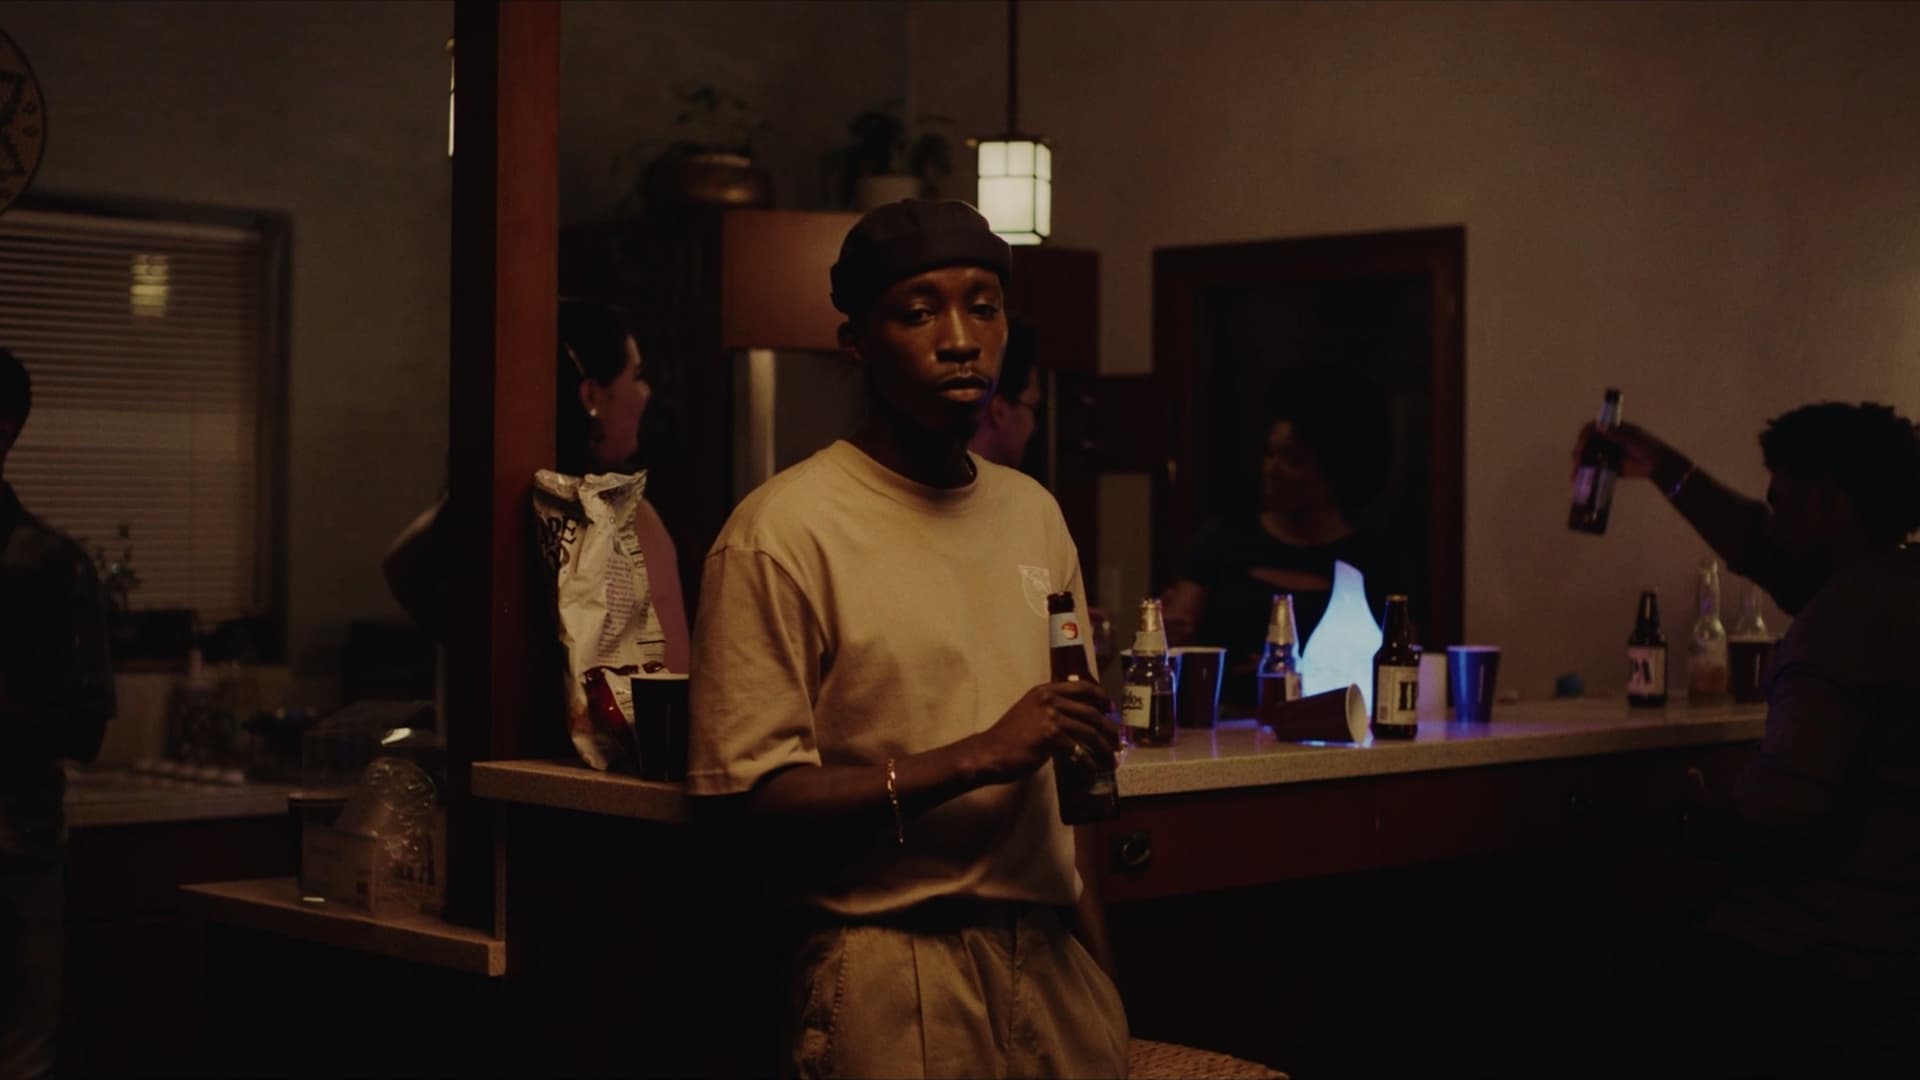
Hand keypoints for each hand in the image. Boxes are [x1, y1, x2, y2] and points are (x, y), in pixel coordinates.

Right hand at [969, 680, 1119, 784]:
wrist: (990, 752)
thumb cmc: (1009, 736)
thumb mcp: (1030, 711)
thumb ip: (1051, 709)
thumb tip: (1078, 719)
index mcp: (1045, 690)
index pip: (1082, 687)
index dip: (1101, 697)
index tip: (1110, 709)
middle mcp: (1050, 700)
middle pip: (1091, 712)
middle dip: (1109, 729)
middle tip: (1116, 742)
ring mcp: (1050, 717)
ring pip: (1089, 732)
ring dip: (1104, 748)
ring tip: (1110, 759)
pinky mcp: (1050, 737)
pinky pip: (1079, 751)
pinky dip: (1088, 764)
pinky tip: (1091, 771)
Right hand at [1572, 421, 1685, 482]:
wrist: (1659, 466)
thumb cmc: (1648, 448)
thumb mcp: (1634, 439)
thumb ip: (1618, 434)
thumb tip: (1600, 427)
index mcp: (1613, 431)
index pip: (1593, 429)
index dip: (1585, 434)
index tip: (1582, 443)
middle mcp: (1608, 442)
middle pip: (1588, 444)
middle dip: (1579, 452)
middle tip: (1577, 459)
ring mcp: (1608, 455)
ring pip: (1589, 458)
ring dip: (1580, 465)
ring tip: (1576, 474)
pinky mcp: (1610, 468)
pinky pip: (1596, 471)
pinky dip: (1588, 476)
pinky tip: (1580, 481)